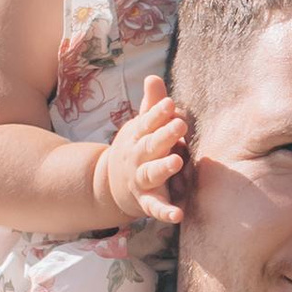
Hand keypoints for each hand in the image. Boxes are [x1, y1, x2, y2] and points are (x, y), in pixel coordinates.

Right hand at [95, 71, 189, 228]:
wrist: (110, 184)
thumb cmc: (137, 148)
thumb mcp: (141, 127)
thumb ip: (151, 106)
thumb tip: (153, 76)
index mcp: (138, 136)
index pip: (148, 122)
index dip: (158, 113)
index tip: (171, 103)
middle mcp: (138, 157)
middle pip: (151, 145)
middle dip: (164, 135)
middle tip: (180, 125)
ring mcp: (140, 179)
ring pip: (152, 174)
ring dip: (163, 168)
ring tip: (177, 163)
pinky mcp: (146, 201)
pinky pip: (155, 208)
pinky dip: (166, 212)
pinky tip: (179, 215)